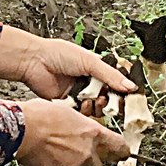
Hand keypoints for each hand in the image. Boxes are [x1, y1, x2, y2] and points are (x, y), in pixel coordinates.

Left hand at [0, 26, 134, 99]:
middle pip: (109, 97)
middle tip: (111, 101)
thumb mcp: (90, 61)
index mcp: (97, 69)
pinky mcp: (69, 103)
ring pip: (97, 106)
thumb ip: (111, 75)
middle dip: (111, 101)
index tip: (130, 97)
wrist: (34, 62)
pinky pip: (82, 112)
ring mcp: (80, 93)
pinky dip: (85, 110)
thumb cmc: (58, 54)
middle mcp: (90, 82)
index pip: (117, 82)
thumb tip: (131, 86)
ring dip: (98, 106)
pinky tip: (83, 103)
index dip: (124, 90)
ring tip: (94, 100)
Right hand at [15, 99, 132, 165]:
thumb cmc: (40, 115)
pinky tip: (42, 155)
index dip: (122, 151)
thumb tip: (78, 127)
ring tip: (52, 150)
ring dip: (68, 163)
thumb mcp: (67, 111)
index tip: (123, 153)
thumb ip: (79, 125)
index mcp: (92, 133)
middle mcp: (86, 152)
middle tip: (80, 156)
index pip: (118, 146)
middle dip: (91, 164)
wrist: (22, 129)